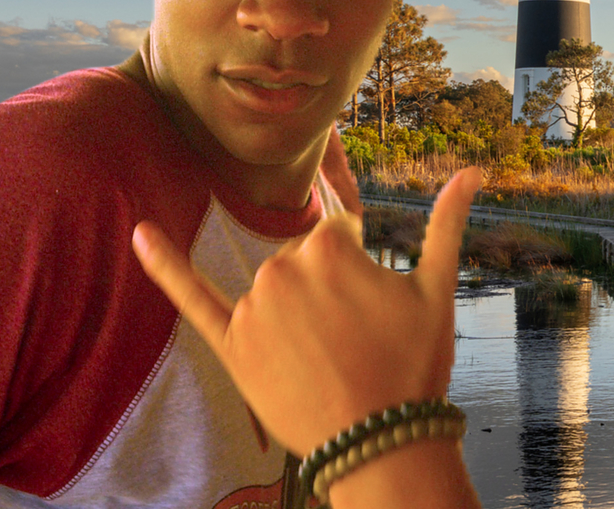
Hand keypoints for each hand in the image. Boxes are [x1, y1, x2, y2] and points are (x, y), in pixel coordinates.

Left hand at [131, 166, 482, 455]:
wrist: (379, 444)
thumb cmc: (413, 365)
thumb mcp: (436, 289)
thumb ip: (447, 222)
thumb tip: (474, 169)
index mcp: (330, 246)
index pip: (340, 235)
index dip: (362, 271)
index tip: (374, 308)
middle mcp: (284, 267)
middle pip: (304, 260)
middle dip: (330, 292)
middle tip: (356, 340)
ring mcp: (253, 306)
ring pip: (272, 288)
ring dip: (295, 313)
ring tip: (328, 358)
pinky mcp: (230, 344)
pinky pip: (192, 297)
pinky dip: (163, 265)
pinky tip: (139, 234)